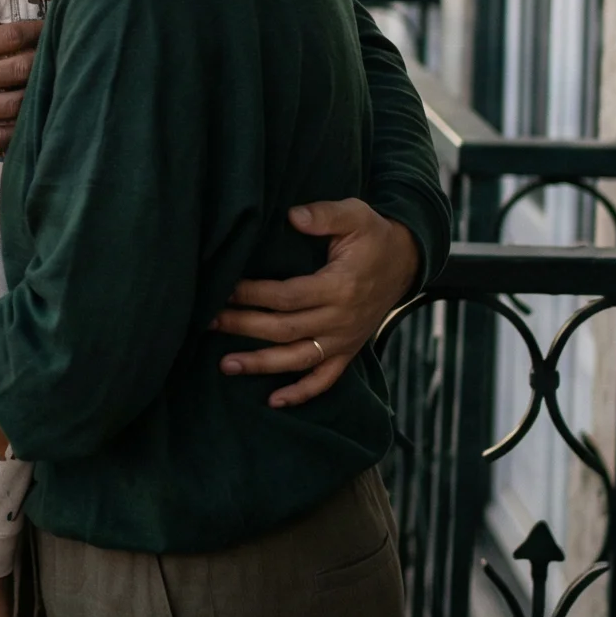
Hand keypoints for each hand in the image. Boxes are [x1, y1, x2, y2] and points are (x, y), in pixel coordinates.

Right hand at [0, 0, 41, 153]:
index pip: (9, 36)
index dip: (36, 31)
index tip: (50, 29)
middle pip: (20, 69)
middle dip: (44, 61)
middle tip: (58, 56)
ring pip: (15, 104)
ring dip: (35, 94)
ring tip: (48, 88)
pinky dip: (18, 130)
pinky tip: (26, 121)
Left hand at [211, 199, 422, 407]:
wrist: (406, 262)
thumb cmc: (373, 236)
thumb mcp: (356, 215)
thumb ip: (324, 214)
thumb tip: (293, 216)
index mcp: (339, 287)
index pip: (287, 296)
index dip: (253, 295)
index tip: (224, 289)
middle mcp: (341, 319)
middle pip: (284, 329)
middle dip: (244, 326)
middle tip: (209, 323)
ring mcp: (344, 340)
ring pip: (297, 359)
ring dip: (261, 364)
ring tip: (226, 365)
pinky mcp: (348, 351)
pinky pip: (324, 380)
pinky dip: (300, 394)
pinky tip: (273, 402)